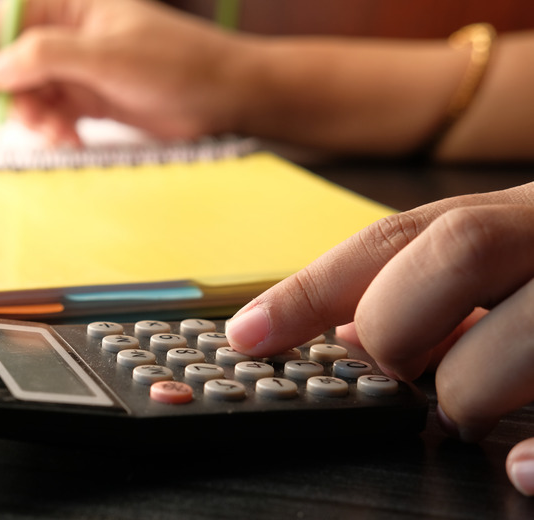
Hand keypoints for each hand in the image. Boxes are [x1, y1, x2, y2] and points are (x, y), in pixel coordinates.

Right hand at [0, 0, 244, 144]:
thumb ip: (46, 56)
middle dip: (16, 93)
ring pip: (33, 92)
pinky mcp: (92, 98)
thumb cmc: (178, 62)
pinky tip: (72, 139)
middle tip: (32, 119)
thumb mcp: (107, 56)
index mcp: (73, 4)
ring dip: (36, 117)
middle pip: (14, 60)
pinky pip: (55, 114)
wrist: (222, 96)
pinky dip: (56, 129)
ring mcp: (81, 67)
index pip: (9, 17)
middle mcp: (72, 33)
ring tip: (58, 134)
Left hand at [225, 181, 533, 494]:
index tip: (243, 337)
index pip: (393, 238)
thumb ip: (427, 285)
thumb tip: (339, 330)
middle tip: (403, 373)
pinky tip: (522, 467)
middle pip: (450, 253)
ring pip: (507, 338)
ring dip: (467, 390)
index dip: (310, 287)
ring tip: (473, 409)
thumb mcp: (507, 264)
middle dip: (398, 328)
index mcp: (518, 214)